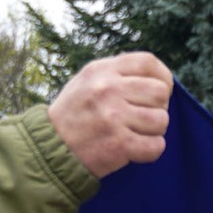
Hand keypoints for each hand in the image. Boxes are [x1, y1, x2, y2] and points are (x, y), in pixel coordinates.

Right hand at [47, 52, 173, 177]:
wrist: (50, 148)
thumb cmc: (74, 114)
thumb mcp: (87, 81)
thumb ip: (117, 74)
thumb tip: (156, 77)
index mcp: (102, 70)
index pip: (148, 63)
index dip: (163, 77)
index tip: (162, 90)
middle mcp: (108, 90)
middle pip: (160, 92)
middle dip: (158, 107)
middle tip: (144, 117)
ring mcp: (114, 117)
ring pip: (161, 120)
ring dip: (154, 131)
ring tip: (137, 133)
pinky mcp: (119, 144)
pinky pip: (156, 146)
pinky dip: (151, 150)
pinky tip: (137, 149)